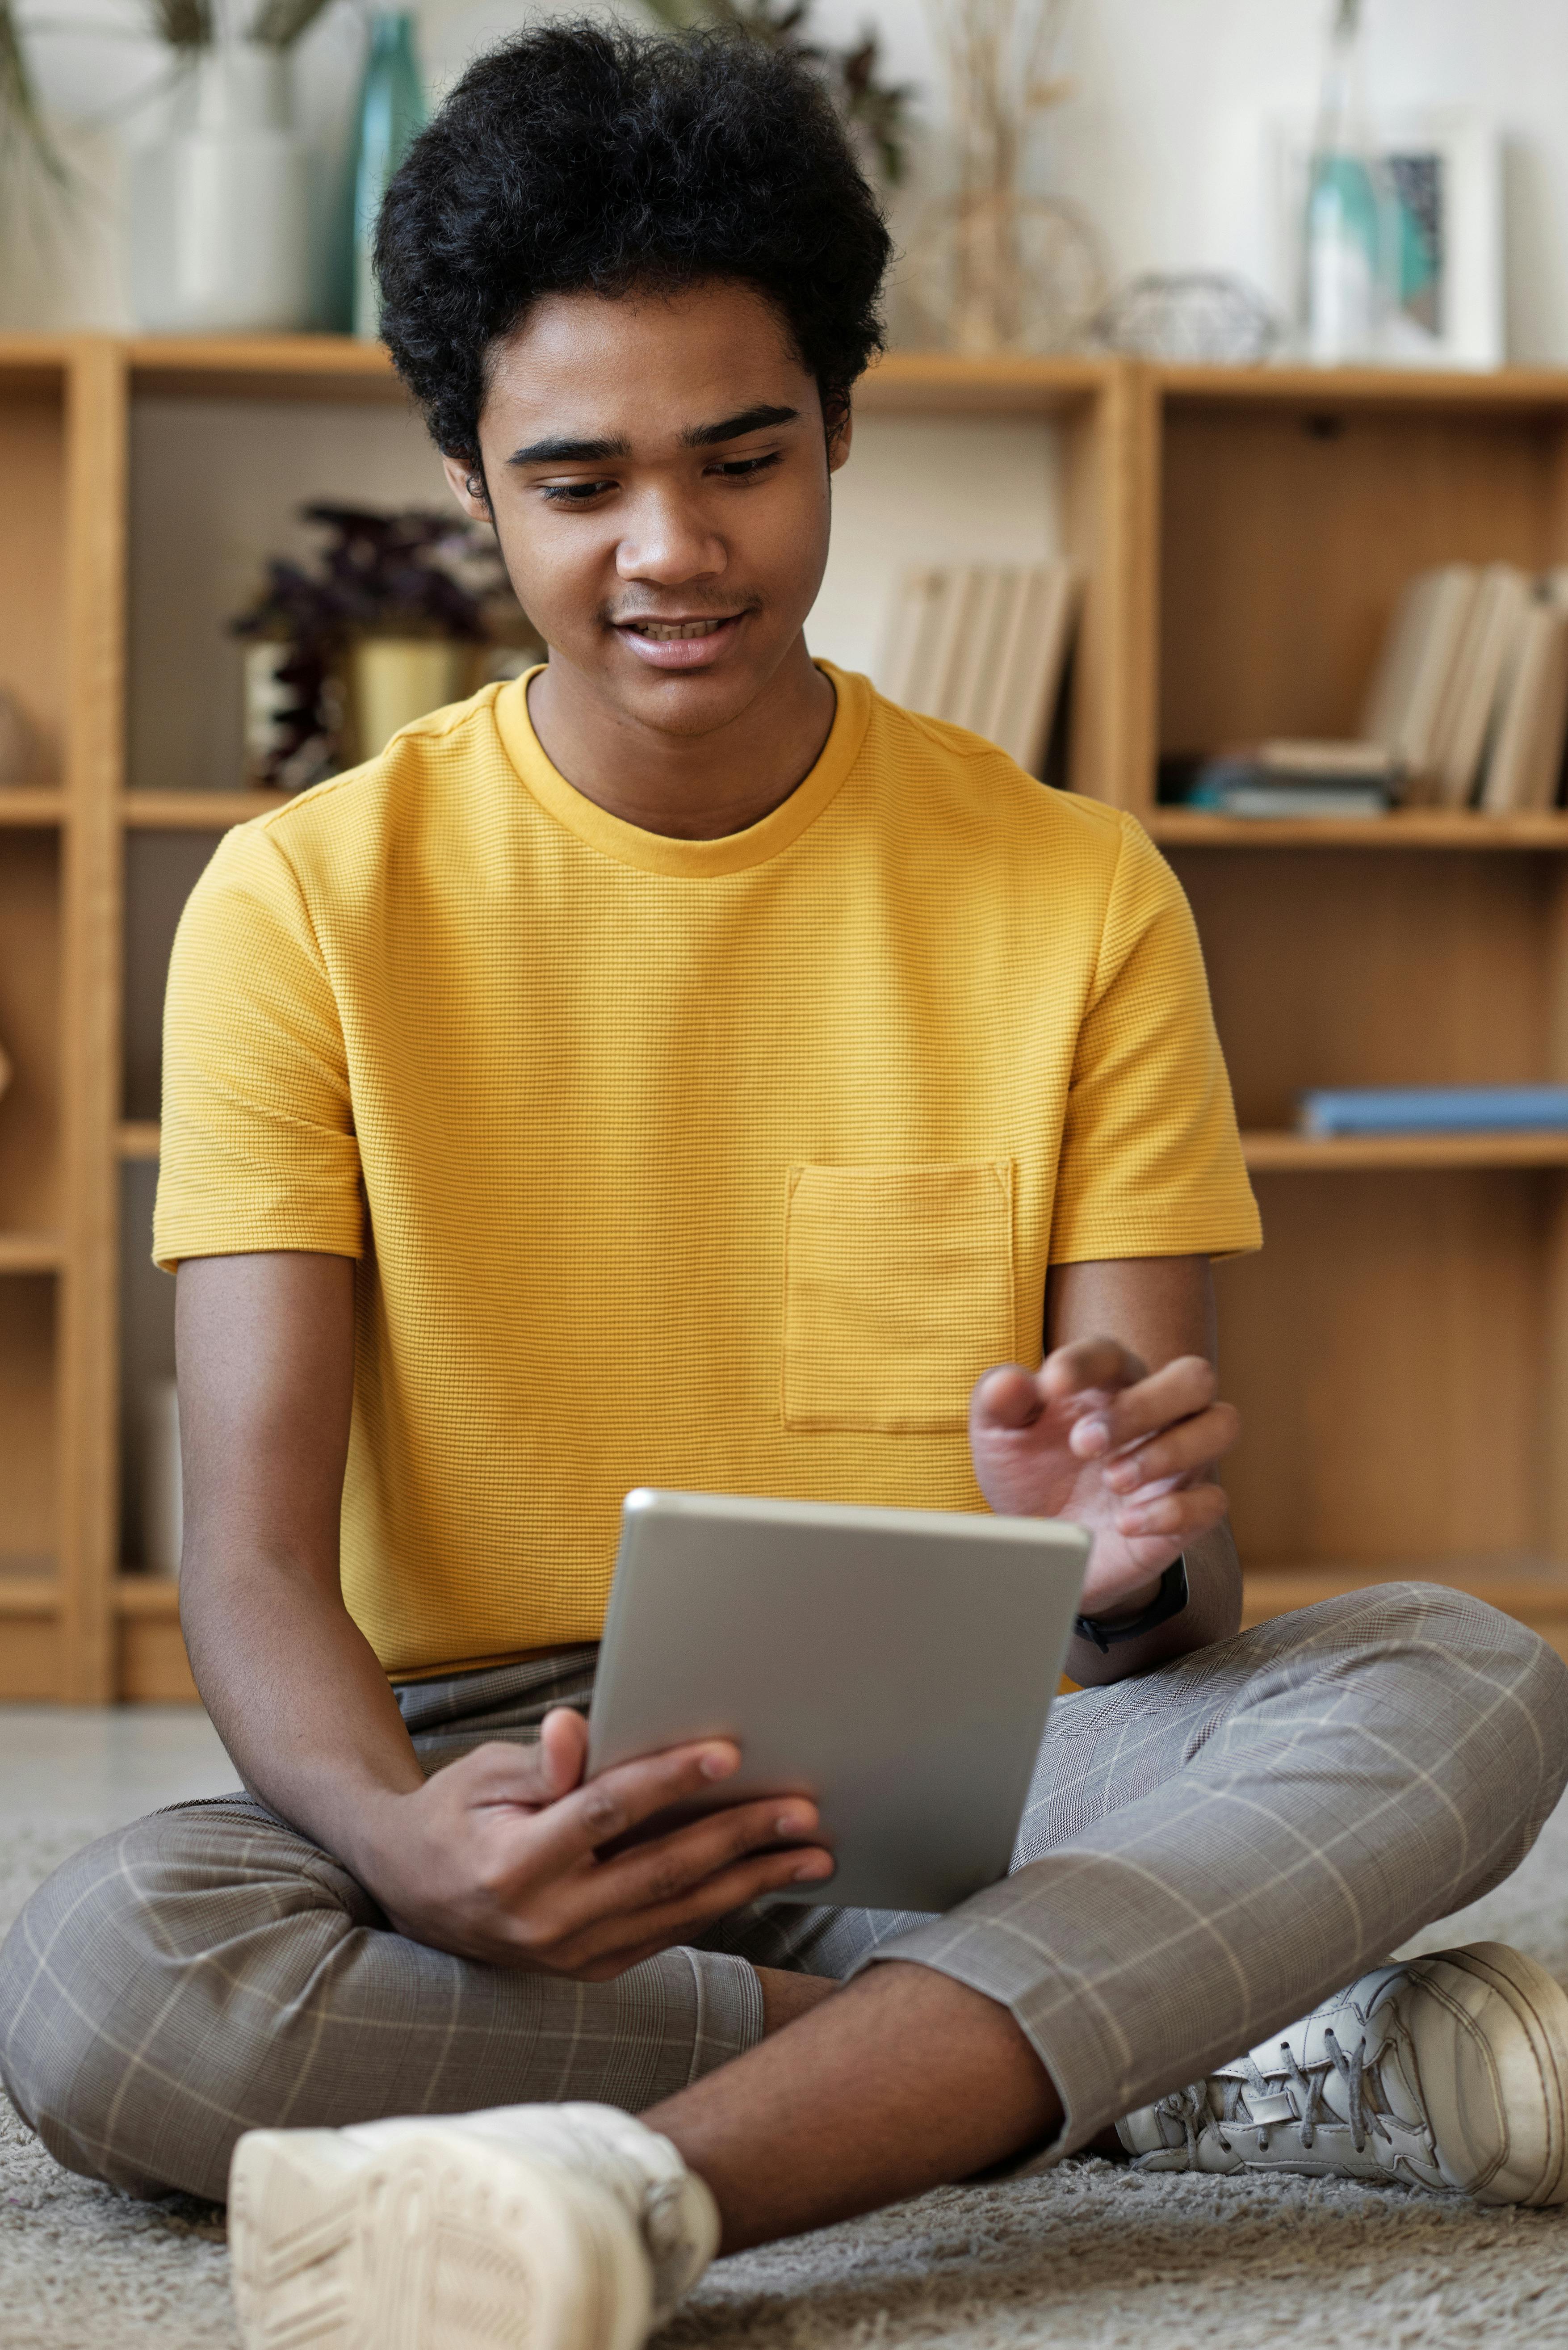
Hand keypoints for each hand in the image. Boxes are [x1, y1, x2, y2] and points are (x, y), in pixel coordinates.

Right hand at [353, 1708, 834, 1979]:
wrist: (411, 1891)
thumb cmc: (453, 1814)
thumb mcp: (482, 1774)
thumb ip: (540, 1762)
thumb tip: (577, 1729)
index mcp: (515, 1865)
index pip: (607, 1814)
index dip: (668, 1781)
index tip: (727, 1754)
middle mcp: (547, 1921)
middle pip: (661, 1871)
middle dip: (740, 1838)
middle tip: (803, 1812)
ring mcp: (570, 1955)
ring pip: (677, 1912)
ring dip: (750, 1881)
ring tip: (811, 1855)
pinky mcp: (589, 1969)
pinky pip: (665, 1933)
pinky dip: (717, 1905)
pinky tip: (763, 1879)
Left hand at [968, 1336, 1238, 1618]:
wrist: (1048, 1550)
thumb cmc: (1030, 1476)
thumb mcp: (1001, 1440)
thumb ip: (999, 1403)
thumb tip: (1008, 1382)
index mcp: (1108, 1383)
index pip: (1112, 1354)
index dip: (1085, 1363)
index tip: (1051, 1387)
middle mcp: (1155, 1413)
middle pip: (1192, 1377)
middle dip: (1143, 1405)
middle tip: (1084, 1443)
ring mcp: (1179, 1462)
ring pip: (1220, 1425)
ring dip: (1169, 1450)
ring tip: (1112, 1480)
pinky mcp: (1190, 1512)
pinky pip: (1213, 1501)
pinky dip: (1173, 1511)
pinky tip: (1126, 1523)